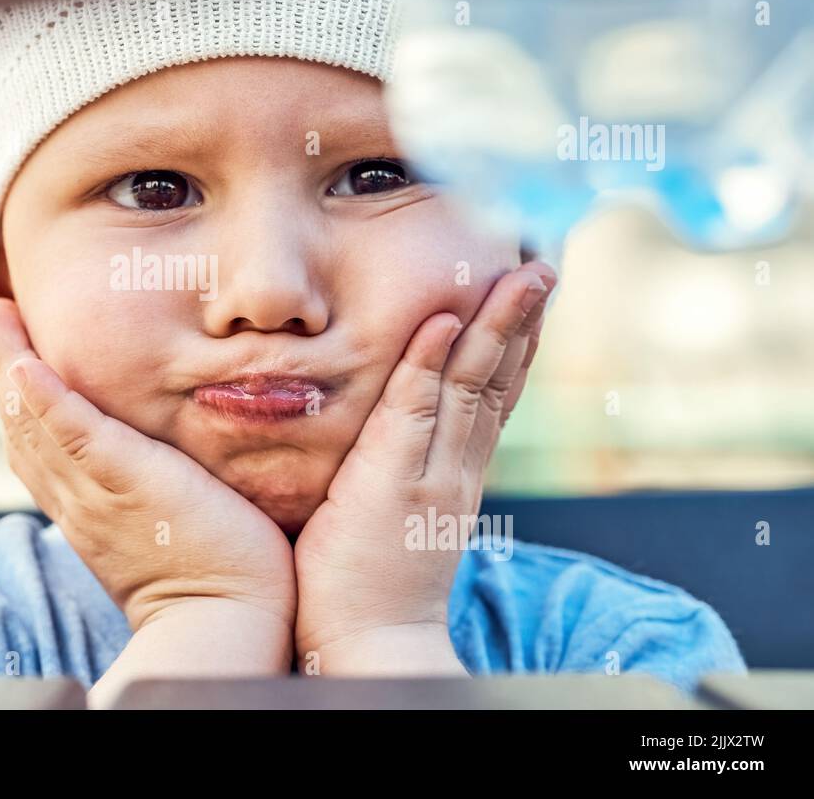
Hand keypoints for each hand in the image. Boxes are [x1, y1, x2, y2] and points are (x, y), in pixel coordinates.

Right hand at [0, 297, 296, 638]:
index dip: (20, 400)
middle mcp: (77, 499)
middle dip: (0, 368)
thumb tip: (172, 457)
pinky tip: (23, 364)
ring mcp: (96, 490)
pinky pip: (72, 433)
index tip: (12, 358)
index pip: (39, 447)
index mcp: (86, 509)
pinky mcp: (127, 480)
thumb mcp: (171, 522)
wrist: (226, 621)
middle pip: (22, 427)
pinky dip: (44, 398)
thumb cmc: (220, 576)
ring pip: (35, 422)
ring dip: (8, 363)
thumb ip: (156, 488)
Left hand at [292, 261, 556, 674]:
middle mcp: (455, 469)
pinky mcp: (392, 484)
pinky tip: (444, 323)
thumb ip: (399, 471)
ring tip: (520, 274)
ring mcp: (431, 475)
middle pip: (498, 381)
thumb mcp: (390, 513)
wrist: (371, 643)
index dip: (511, 345)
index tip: (525, 296)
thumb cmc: (364, 582)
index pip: (492, 397)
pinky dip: (432, 365)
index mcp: (455, 475)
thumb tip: (388, 438)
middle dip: (522, 320)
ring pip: (473, 386)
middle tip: (544, 266)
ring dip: (496, 326)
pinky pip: (416, 411)